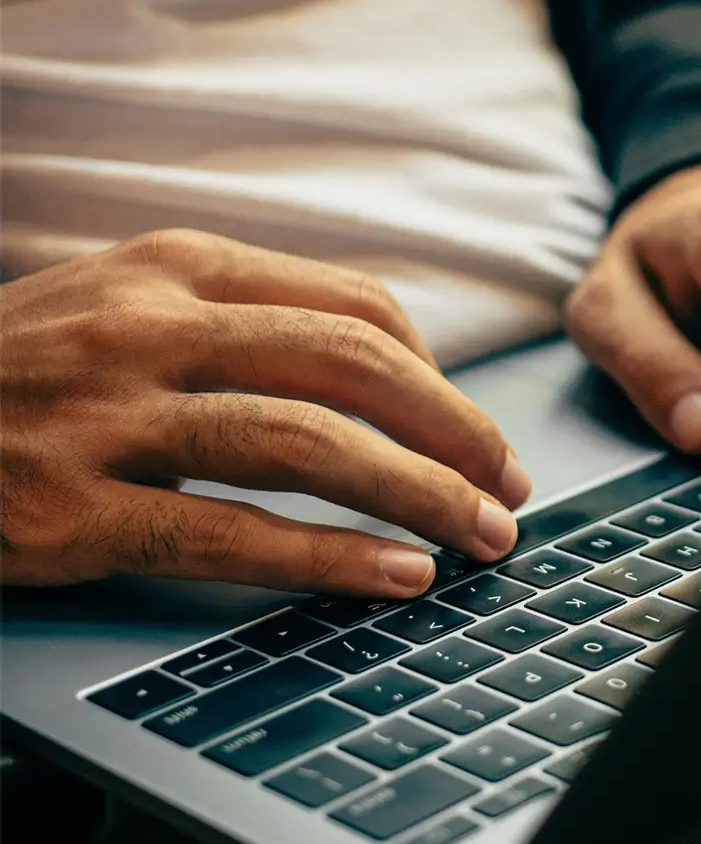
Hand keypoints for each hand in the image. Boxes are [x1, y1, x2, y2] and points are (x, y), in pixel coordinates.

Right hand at [0, 230, 530, 593]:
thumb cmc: (21, 370)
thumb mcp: (127, 305)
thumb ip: (243, 321)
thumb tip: (384, 374)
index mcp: (176, 266)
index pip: (355, 305)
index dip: (440, 376)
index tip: (478, 431)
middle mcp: (149, 324)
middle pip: (352, 367)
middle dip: (454, 434)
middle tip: (509, 489)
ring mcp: (105, 414)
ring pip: (306, 442)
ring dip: (416, 494)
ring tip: (479, 538)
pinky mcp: (67, 510)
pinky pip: (228, 535)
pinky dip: (329, 557)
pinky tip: (393, 577)